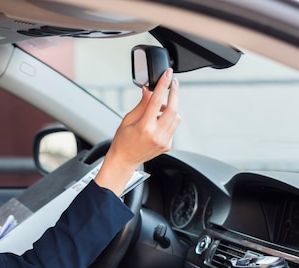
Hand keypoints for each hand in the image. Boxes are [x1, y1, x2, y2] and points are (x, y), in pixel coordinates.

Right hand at [94, 68, 179, 194]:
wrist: (124, 160)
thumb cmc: (122, 141)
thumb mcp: (128, 120)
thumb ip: (142, 105)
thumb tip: (149, 90)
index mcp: (144, 127)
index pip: (156, 101)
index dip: (163, 85)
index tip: (168, 75)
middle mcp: (156, 135)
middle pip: (173, 109)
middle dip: (175, 94)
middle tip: (173, 83)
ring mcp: (163, 141)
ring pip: (176, 118)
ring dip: (171, 108)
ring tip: (160, 107)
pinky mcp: (167, 145)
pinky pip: (173, 127)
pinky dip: (168, 120)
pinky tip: (158, 121)